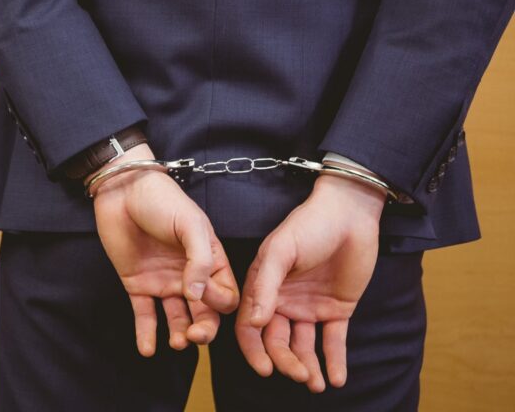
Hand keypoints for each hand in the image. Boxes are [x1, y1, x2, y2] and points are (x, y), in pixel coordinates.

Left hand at [93, 145, 239, 356]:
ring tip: (178, 342)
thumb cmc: (163, 201)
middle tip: (195, 337)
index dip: (219, 302)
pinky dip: (147, 334)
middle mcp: (190, 276)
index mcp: (210, 261)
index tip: (205, 294)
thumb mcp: (191, 225)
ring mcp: (164, 282)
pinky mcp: (138, 285)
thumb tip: (197, 295)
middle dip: (205, 330)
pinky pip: (145, 316)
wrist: (122, 191)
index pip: (225, 295)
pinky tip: (148, 349)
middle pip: (205, 314)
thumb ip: (200, 260)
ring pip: (178, 319)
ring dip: (181, 335)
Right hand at [235, 175, 385, 391]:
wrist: (349, 214)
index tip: (265, 369)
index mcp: (262, 287)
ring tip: (316, 384)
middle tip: (301, 375)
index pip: (250, 326)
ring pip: (303, 346)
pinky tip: (336, 379)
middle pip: (277, 341)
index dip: (254, 349)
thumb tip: (252, 322)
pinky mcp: (336, 309)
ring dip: (308, 366)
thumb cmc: (308, 226)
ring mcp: (309, 306)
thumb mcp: (280, 251)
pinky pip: (333, 341)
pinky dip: (335, 361)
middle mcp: (282, 301)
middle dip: (286, 361)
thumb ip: (265, 285)